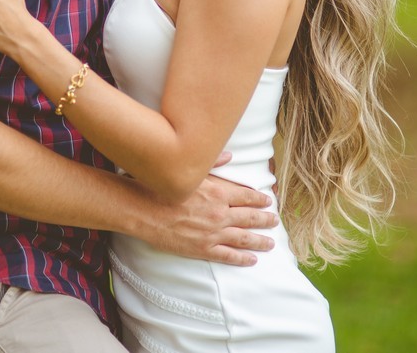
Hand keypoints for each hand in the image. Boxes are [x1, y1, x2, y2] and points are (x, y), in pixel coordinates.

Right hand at [138, 160, 277, 266]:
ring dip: (259, 240)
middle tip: (275, 221)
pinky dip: (241, 258)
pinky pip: (227, 255)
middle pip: (250, 217)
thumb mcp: (189, 171)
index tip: (268, 201)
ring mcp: (212, 233)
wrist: (142, 210)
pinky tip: (251, 260)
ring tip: (270, 242)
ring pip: (243, 238)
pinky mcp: (202, 249)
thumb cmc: (162, 187)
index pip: (246, 196)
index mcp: (218, 192)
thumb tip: (229, 156)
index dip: (259, 199)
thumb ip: (212, 164)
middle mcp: (219, 213)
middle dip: (265, 219)